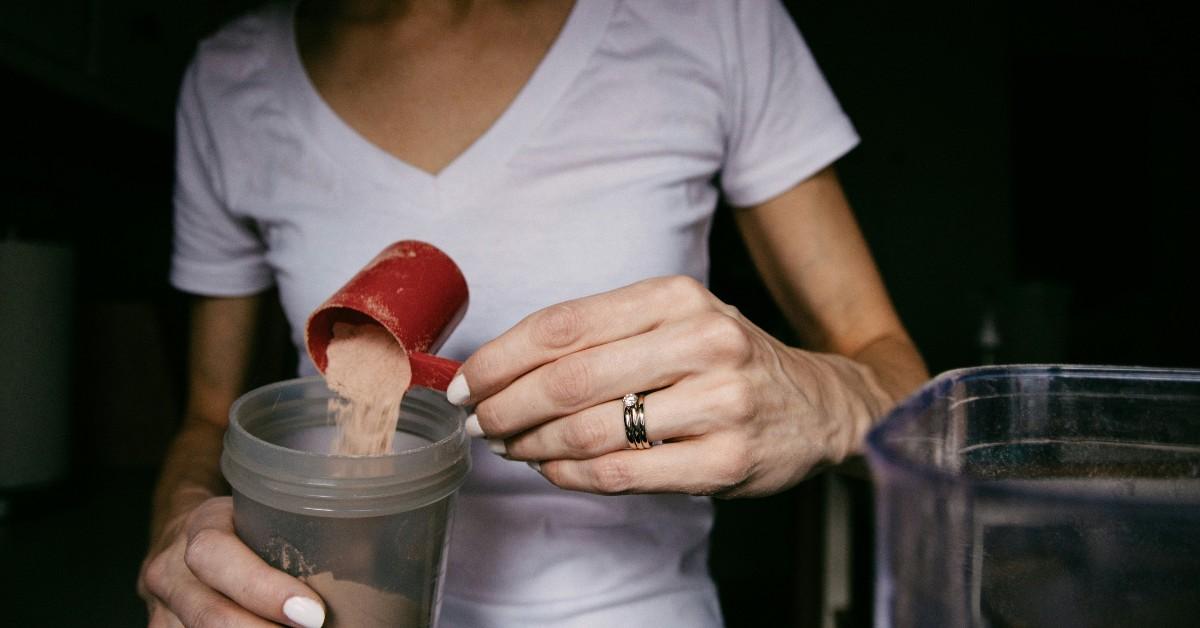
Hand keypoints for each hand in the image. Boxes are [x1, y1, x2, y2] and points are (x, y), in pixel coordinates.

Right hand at [138, 496, 326, 626]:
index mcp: (200, 528)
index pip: (218, 557)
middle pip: (207, 613)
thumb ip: (305, 530)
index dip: (263, 590)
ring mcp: (162, 611)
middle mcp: (171, 571)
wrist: (184, 535)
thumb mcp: (266, 512)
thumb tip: (379, 552)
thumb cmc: (241, 524)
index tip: (313, 614)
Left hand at [449, 275, 892, 497]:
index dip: (500, 357)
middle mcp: (702, 340)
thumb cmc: (725, 361)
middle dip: (506, 406)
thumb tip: (502, 368)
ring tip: (510, 448)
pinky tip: (553, 469)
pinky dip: (573, 475)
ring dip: (533, 445)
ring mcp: (719, 401)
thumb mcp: (673, 321)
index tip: (466, 382)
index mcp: (676, 296)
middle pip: (568, 378)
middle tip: (478, 423)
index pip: (562, 324)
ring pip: (592, 429)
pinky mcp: (727, 460)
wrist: (818, 405)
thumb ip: (600, 335)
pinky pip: (624, 472)